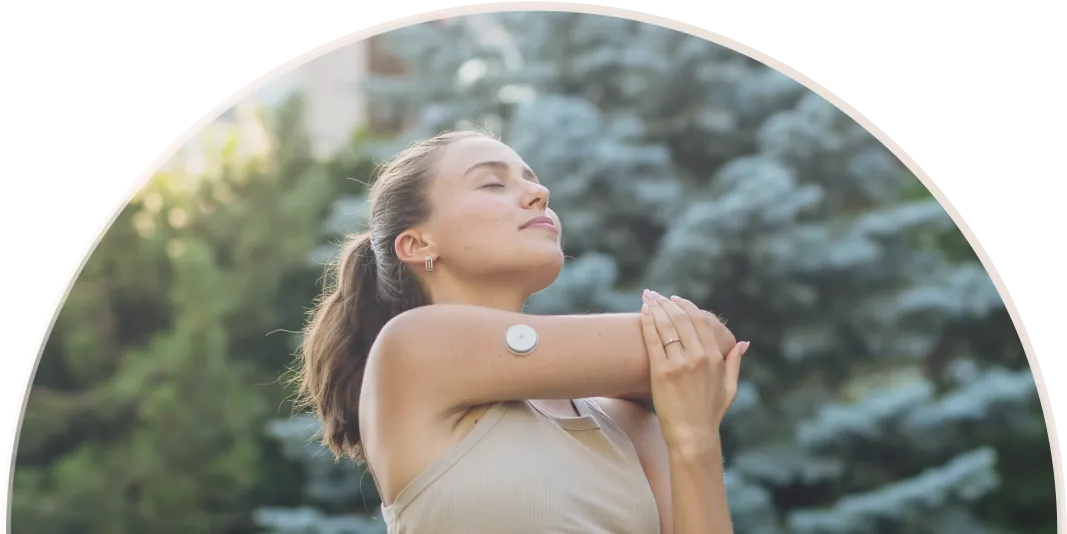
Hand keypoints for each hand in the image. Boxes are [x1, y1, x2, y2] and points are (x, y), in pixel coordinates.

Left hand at [639, 290, 749, 446]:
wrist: (692, 435)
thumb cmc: (710, 413)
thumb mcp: (730, 387)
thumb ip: (734, 362)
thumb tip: (744, 343)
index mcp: (715, 357)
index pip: (700, 321)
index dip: (686, 306)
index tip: (675, 299)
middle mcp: (699, 357)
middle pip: (681, 319)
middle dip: (666, 303)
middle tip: (655, 294)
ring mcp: (680, 364)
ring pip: (666, 326)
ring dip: (655, 308)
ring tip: (647, 298)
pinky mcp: (662, 372)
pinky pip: (653, 341)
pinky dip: (647, 323)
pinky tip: (643, 313)